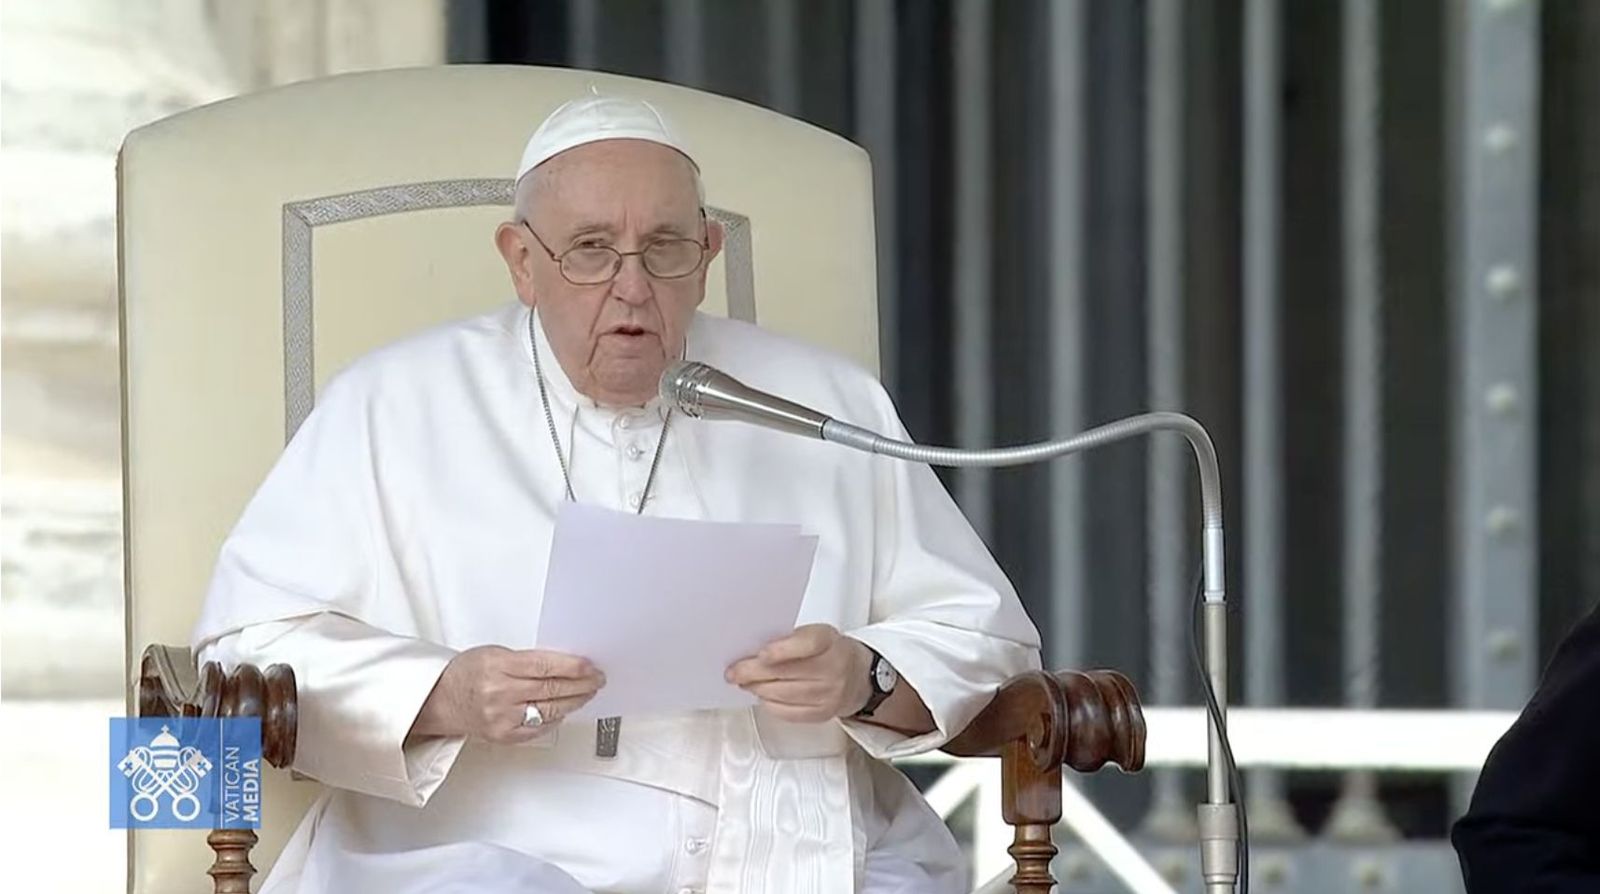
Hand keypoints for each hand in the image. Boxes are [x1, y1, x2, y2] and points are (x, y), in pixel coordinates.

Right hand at [410, 645, 604, 744]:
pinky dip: (556, 718)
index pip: (546, 666)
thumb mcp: (494, 653)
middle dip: (581, 684)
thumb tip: (565, 664)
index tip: (591, 666)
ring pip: (550, 710)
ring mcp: (502, 718)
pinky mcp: (503, 736)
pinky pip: (539, 728)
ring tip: (587, 693)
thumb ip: (528, 660)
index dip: (574, 667)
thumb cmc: (466, 673)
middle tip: (597, 679)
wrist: (439, 701)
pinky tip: (564, 709)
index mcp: (498, 667)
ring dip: (575, 701)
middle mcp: (499, 694)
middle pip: (552, 689)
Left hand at [725, 624, 872, 723]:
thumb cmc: (830, 652)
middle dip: (754, 673)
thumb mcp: (816, 635)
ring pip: (784, 694)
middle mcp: (833, 668)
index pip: (808, 644)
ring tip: (745, 683)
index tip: (761, 653)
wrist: (859, 677)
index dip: (783, 650)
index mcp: (829, 641)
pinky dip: (769, 704)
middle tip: (734, 672)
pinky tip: (762, 696)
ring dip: (758, 688)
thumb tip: (752, 650)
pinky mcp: (822, 714)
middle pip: (788, 672)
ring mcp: (829, 694)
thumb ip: (789, 640)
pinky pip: (788, 712)